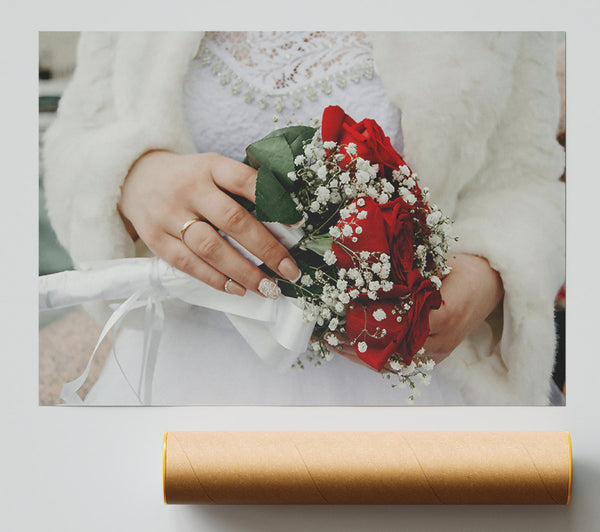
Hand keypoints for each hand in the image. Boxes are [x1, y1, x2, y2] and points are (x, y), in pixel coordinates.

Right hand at [118, 150, 300, 297]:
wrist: (135, 178)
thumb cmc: (189, 178)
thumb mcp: (213, 169)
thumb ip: (242, 189)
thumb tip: (285, 221)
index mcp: (209, 166)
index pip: (245, 181)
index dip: (274, 201)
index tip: (298, 224)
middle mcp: (189, 189)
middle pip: (232, 220)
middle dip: (266, 249)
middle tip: (290, 271)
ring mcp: (169, 215)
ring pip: (210, 248)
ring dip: (243, 271)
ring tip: (268, 288)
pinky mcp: (156, 239)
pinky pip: (188, 264)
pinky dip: (215, 279)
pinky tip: (238, 289)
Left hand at [322, 254, 502, 369]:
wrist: (492, 284)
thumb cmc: (462, 268)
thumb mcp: (434, 262)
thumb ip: (404, 272)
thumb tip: (363, 270)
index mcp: (442, 313)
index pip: (396, 325)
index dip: (366, 323)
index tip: (341, 316)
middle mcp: (440, 340)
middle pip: (390, 349)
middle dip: (356, 344)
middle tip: (328, 335)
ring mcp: (439, 352)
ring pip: (393, 361)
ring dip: (362, 355)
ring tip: (334, 344)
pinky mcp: (437, 357)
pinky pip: (402, 362)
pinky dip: (377, 357)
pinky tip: (355, 350)